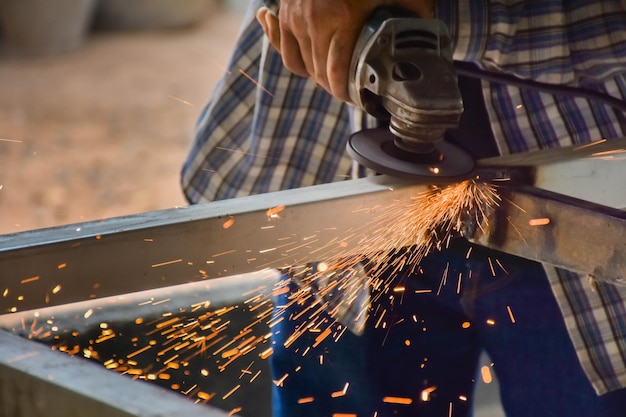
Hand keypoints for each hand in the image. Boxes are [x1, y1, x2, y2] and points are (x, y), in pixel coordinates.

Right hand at [257, 0, 432, 101]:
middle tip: (352, 94)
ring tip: (337, 84)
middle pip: (319, 73)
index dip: (346, 93)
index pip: (336, 73)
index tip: (358, 100)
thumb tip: (430, 41)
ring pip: (303, 66)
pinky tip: (315, 70)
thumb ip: (415, 13)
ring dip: (319, 78)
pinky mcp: (287, 14)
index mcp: (342, 18)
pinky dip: (301, 65)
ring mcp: (296, 17)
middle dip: (335, 88)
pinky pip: (288, 53)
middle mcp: (314, 21)